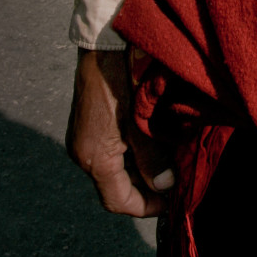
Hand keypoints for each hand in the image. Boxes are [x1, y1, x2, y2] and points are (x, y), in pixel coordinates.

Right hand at [65, 49, 172, 215]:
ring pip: (114, 170)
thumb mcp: (140, 124)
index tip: (169, 203)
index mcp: (94, 159)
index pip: (118, 201)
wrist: (102, 49)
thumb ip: (152, 158)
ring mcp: (82, 141)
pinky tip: (152, 146)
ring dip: (139, 171)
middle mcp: (83, 155)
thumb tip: (166, 186)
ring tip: (168, 164)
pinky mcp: (86, 128)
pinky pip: (109, 153)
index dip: (145, 207)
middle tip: (174, 181)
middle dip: (146, 188)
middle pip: (116, 187)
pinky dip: (130, 156)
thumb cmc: (121, 83)